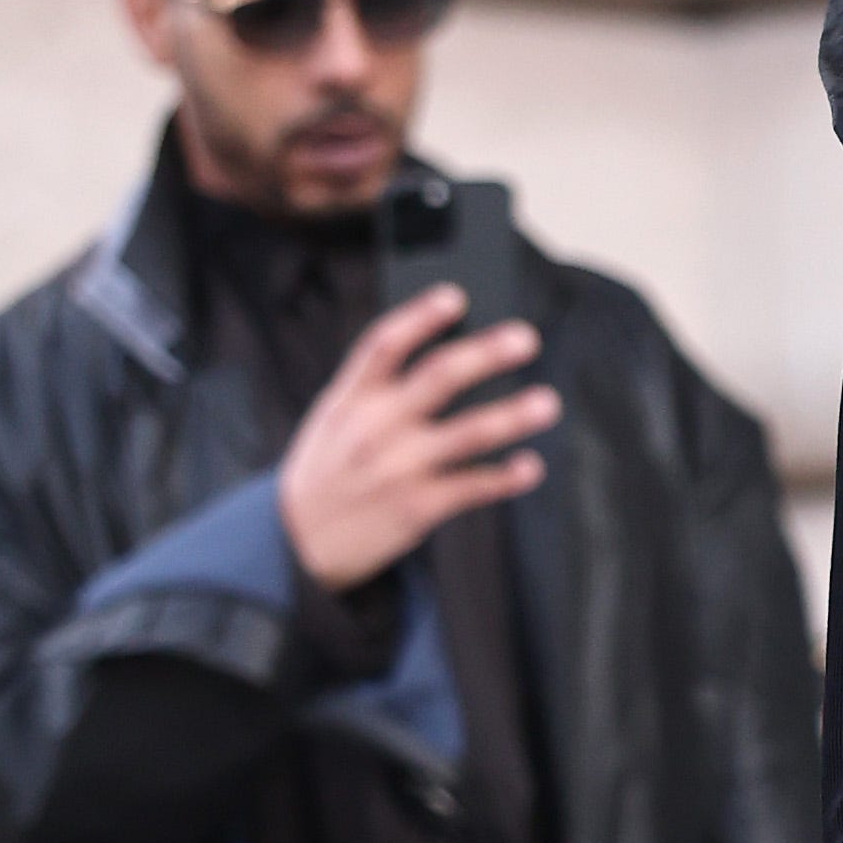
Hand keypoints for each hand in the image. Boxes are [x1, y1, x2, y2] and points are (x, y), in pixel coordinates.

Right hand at [276, 286, 559, 590]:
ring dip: (512, 416)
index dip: (421, 316)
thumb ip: (376, 389)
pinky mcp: (416, 507)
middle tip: (526, 338)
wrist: (295, 545)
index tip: (456, 297)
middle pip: (437, 377)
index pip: (385, 343)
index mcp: (350, 397)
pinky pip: (472, 486)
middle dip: (485, 354)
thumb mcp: (334, 420)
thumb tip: (450, 355)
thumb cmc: (327, 471)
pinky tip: (531, 466)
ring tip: (547, 402)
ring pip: (466, 433)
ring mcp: (398, 467)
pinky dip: (506, 477)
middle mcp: (375, 426)